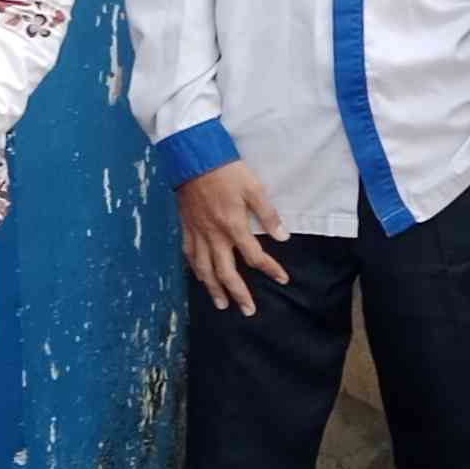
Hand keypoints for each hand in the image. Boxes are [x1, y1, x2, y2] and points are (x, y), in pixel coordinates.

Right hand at [177, 161, 293, 313]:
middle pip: (226, 272)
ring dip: (213, 289)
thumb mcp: (254, 188)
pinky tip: (199, 277)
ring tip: (221, 304)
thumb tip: (283, 237)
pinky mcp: (186, 227)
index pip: (255, 256)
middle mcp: (214, 235)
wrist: (193, 158)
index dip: (270, 269)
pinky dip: (194, 270)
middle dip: (238, 293)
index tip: (283, 279)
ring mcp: (197, 233)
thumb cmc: (226, 171)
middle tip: (248, 310)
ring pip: (204, 269)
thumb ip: (268, 214)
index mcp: (233, 226)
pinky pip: (189, 255)